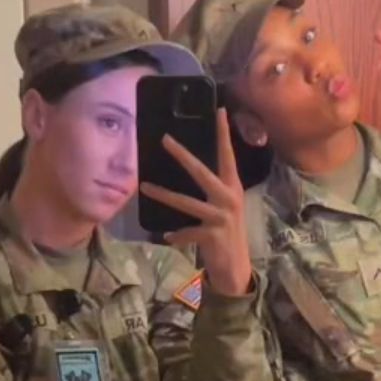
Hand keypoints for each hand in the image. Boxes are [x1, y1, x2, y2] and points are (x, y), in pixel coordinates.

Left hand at [139, 108, 251, 296]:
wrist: (236, 269)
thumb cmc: (226, 235)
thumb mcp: (223, 209)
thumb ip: (212, 192)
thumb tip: (189, 172)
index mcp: (232, 188)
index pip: (227, 155)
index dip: (223, 134)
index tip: (219, 110)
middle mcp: (229, 198)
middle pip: (202, 172)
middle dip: (182, 155)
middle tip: (164, 139)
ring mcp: (221, 217)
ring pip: (187, 202)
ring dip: (164, 195)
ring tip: (145, 186)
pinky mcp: (212, 236)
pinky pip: (187, 232)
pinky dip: (176, 236)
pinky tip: (167, 237)